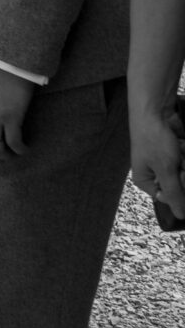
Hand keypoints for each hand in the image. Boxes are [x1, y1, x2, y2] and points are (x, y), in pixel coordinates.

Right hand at [130, 100, 184, 221]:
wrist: (156, 111)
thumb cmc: (154, 139)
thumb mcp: (165, 169)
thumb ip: (174, 194)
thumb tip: (181, 216)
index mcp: (146, 181)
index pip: (171, 199)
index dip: (180, 191)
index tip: (180, 175)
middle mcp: (157, 174)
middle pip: (181, 185)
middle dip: (184, 171)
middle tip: (178, 160)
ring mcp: (168, 163)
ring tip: (178, 147)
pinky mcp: (177, 153)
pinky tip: (180, 143)